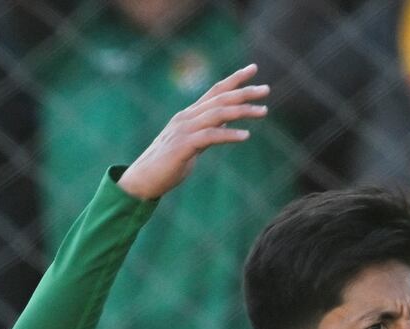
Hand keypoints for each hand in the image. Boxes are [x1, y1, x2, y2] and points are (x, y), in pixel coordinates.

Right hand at [117, 64, 268, 199]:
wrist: (144, 179)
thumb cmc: (169, 162)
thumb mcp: (193, 142)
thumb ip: (208, 130)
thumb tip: (225, 122)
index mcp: (190, 115)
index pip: (215, 91)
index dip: (234, 79)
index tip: (253, 68)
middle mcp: (187, 117)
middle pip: (219, 99)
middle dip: (244, 92)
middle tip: (266, 89)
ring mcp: (184, 130)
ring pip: (217, 114)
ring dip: (242, 111)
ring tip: (264, 111)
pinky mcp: (183, 147)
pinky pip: (210, 137)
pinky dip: (228, 135)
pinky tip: (246, 136)